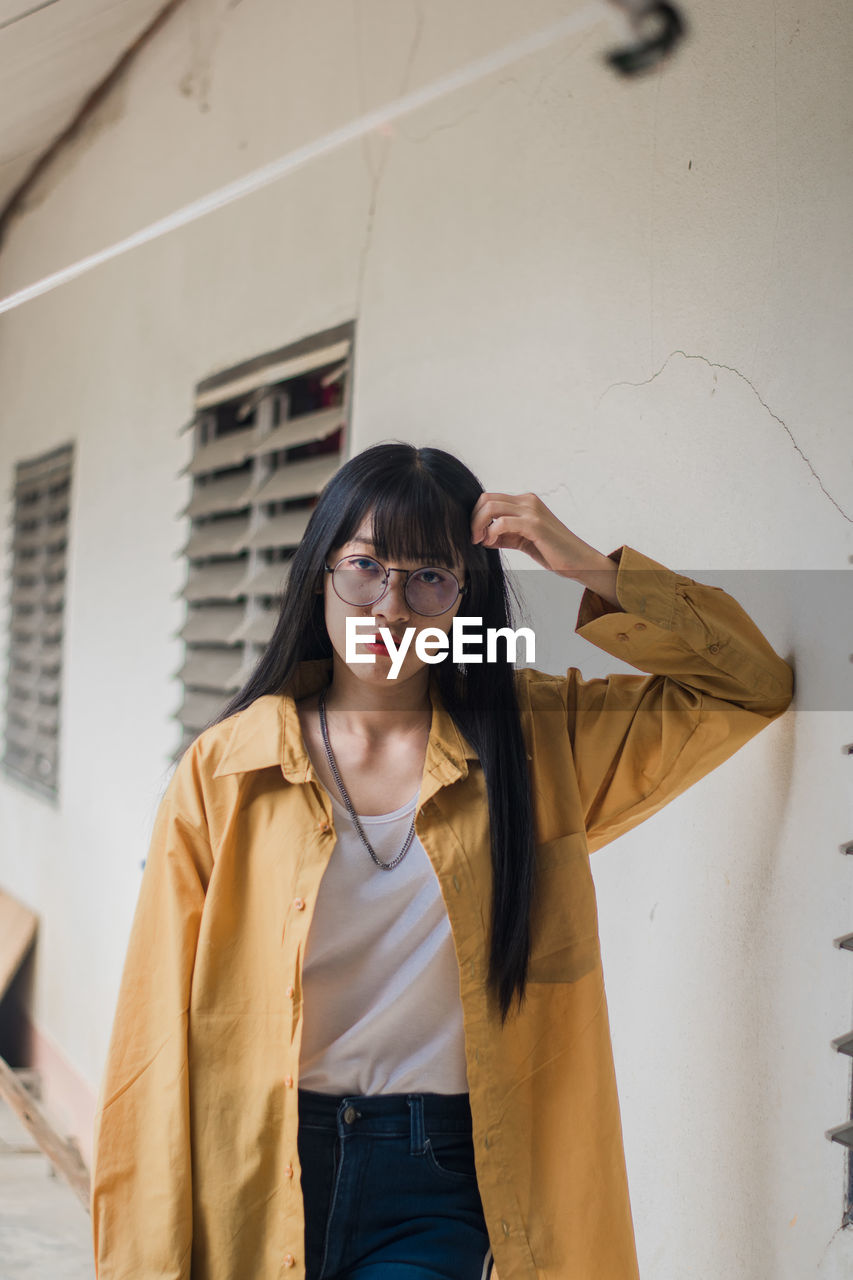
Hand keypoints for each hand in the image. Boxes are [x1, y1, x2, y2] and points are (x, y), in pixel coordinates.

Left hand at [470, 491, 621, 605]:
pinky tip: (491, 543)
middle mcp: (528, 501)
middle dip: (473, 519)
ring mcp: (532, 511)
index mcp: (526, 502)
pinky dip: (491, 532)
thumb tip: (482, 536)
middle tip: (474, 539)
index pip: (490, 498)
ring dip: (479, 525)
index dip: (476, 515)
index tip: (475, 535)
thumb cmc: (553, 552)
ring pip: (491, 507)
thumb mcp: (523, 540)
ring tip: (480, 541)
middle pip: (486, 499)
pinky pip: (503, 522)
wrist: (579, 561)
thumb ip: (504, 535)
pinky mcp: (535, 525)